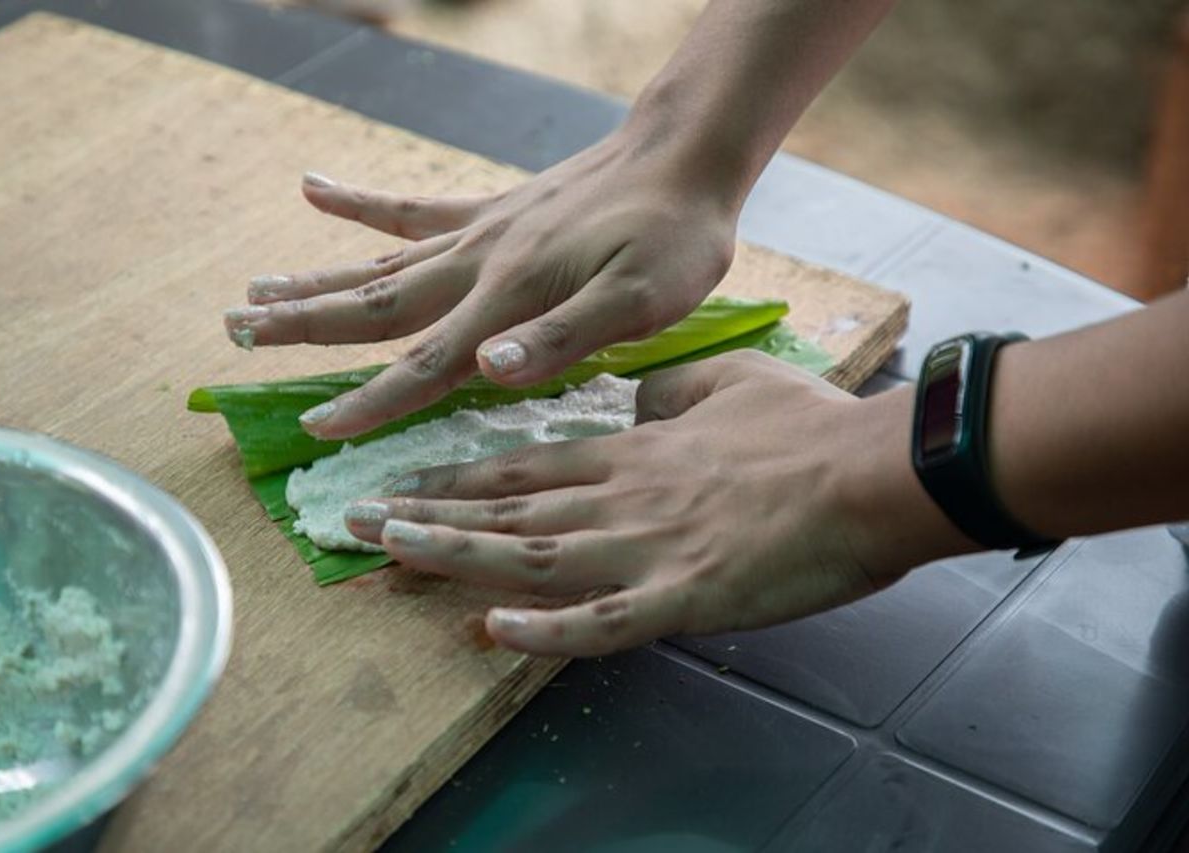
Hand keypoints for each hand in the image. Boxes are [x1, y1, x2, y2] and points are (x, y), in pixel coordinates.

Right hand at [223, 129, 737, 438]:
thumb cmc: (673, 238)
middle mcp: (477, 265)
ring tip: (252, 293)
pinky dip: (359, 205)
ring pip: (377, 266)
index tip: (316, 430)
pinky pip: (410, 208)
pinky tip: (313, 189)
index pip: (426, 364)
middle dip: (302, 328)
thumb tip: (487, 372)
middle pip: (374, 308)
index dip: (370, 403)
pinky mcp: (489, 210)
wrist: (683, 157)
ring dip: (312, 281)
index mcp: (509, 299)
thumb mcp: (642, 301)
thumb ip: (563, 337)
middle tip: (235, 336)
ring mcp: (477, 233)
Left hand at [343, 352, 971, 655]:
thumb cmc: (808, 426)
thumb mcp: (728, 380)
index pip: (525, 465)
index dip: (457, 477)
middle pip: (508, 507)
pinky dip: (548, 631)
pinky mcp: (686, 598)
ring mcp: (647, 548)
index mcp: (634, 450)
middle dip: (426, 514)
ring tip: (388, 553)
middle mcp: (621, 496)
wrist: (871, 469)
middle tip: (354, 521)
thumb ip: (672, 390)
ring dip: (455, 555)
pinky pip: (605, 622)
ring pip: (530, 554)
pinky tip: (495, 635)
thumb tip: (641, 397)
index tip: (402, 483)